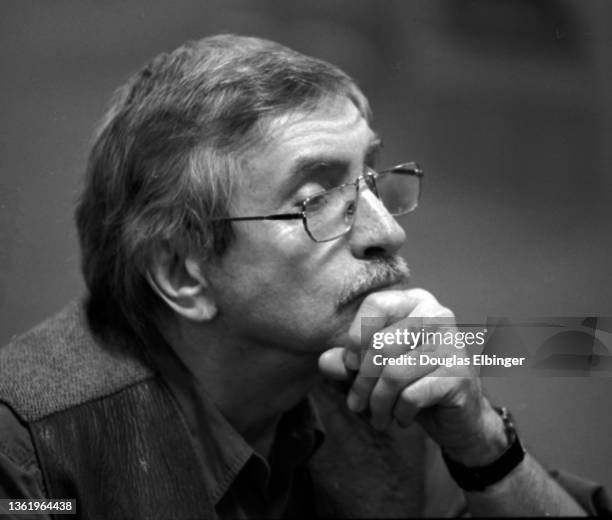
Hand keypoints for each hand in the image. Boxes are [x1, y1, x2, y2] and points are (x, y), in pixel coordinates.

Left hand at [319, 288, 506, 465]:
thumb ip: (348, 362)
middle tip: (356, 406)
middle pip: (381, 344)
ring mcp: (452, 343)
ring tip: (377, 418)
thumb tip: (324, 361)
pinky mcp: (459, 374)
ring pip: (394, 373)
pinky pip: (412, 394)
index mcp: (415, 302)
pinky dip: (400, 412)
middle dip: (361, 382)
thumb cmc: (413, 384)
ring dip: (378, 403)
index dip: (356, 335)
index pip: (376, 303)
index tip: (349, 365)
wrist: (460, 418)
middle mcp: (437, 315)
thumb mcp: (375, 369)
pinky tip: (401, 418)